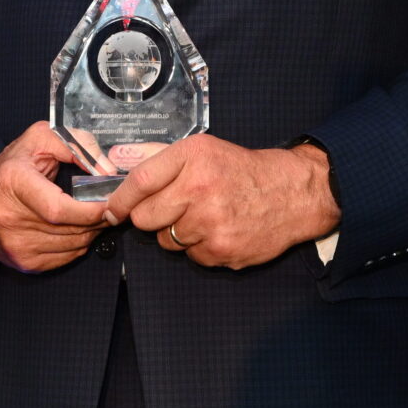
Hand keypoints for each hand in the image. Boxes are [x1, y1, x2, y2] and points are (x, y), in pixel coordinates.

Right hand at [0, 121, 111, 272]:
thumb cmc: (11, 166)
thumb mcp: (40, 139)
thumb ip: (76, 145)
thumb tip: (107, 168)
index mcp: (12, 182)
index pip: (58, 208)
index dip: (89, 210)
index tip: (110, 204)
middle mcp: (8, 217)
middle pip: (69, 228)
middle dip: (98, 219)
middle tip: (112, 207)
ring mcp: (14, 244)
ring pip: (71, 245)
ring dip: (92, 232)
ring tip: (97, 216)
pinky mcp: (21, 261)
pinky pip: (64, 258)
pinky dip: (79, 245)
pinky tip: (78, 229)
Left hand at [105, 136, 339, 270]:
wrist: (294, 193)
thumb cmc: (244, 171)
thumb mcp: (205, 150)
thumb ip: (164, 163)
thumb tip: (120, 180)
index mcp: (193, 157)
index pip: (140, 182)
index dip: (121, 200)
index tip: (113, 210)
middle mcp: (200, 188)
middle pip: (146, 218)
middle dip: (154, 218)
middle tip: (176, 209)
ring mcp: (211, 222)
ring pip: (167, 241)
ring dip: (179, 234)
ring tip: (207, 217)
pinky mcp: (221, 250)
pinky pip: (191, 257)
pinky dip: (201, 247)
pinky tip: (222, 230)